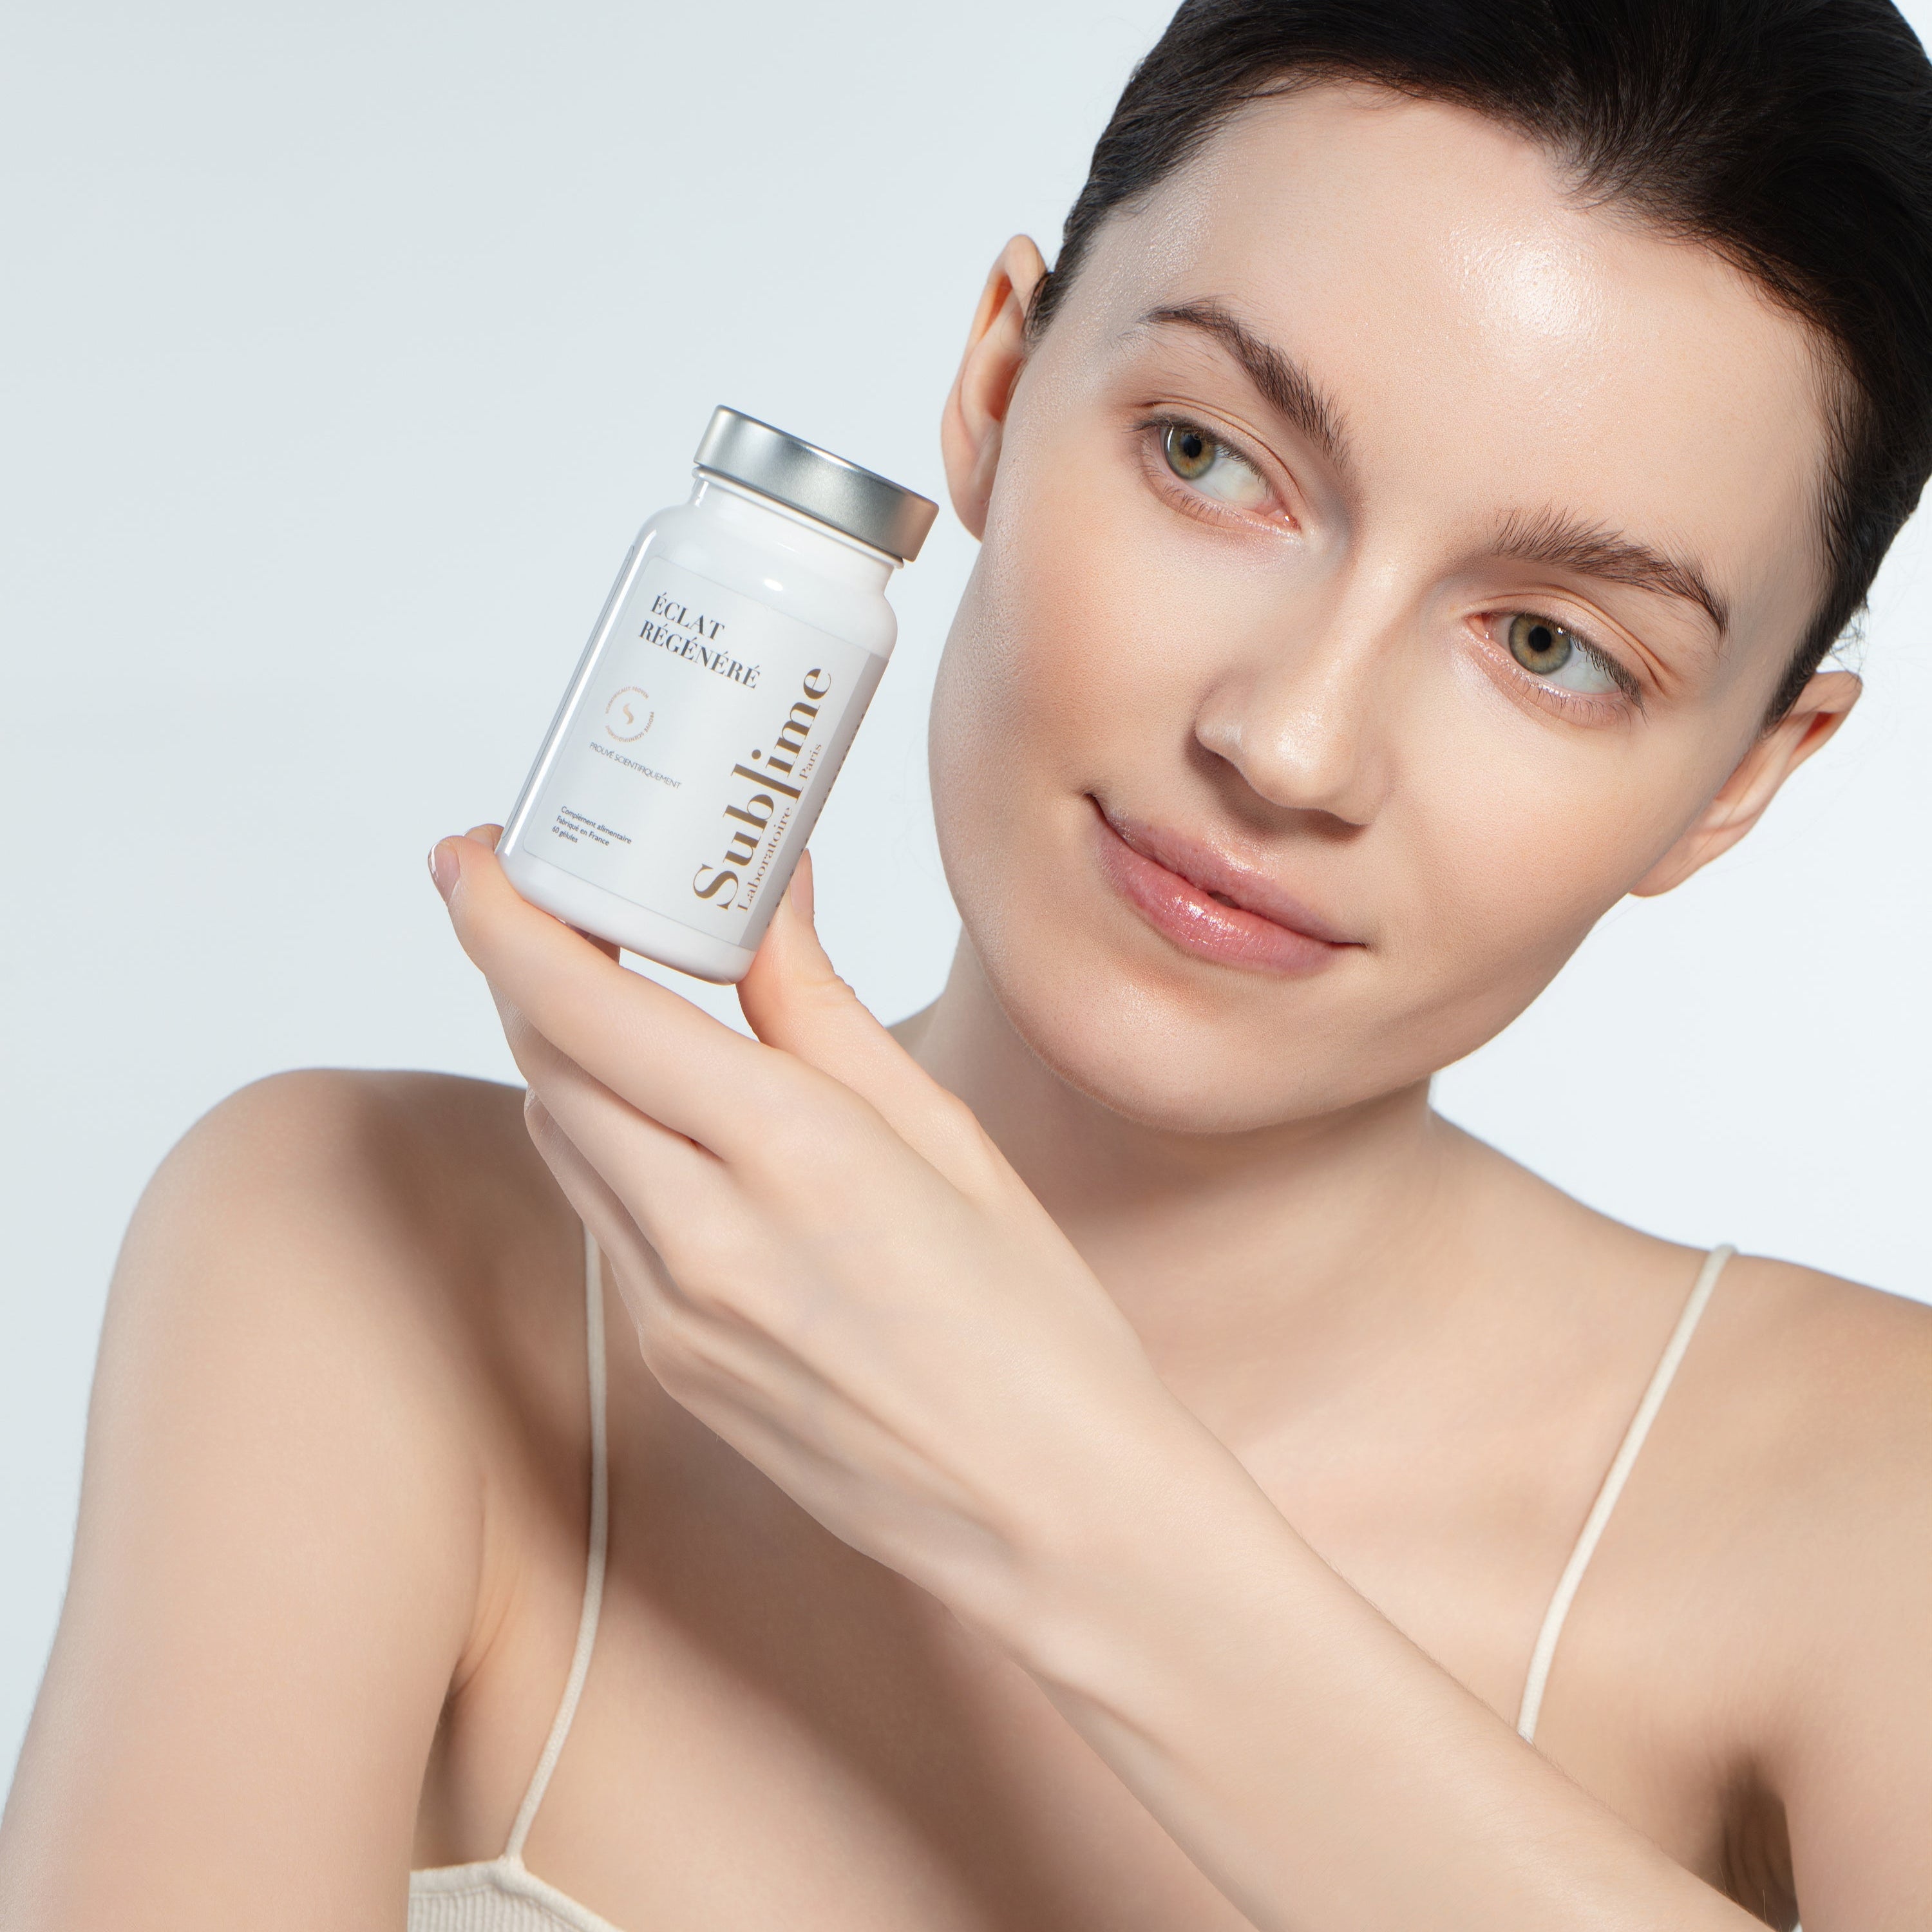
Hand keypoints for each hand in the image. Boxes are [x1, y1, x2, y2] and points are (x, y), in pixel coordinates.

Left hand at [428, 828, 1190, 1647]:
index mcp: (793, 1153)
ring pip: (564, 1140)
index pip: (588, 1008)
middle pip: (549, 1065)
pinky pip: (602, 1219)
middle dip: (530, 968)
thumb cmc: (1034, 1321)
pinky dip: (612, 1144)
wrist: (1049, 1514)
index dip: (505, 918)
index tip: (473, 855)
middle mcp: (705, 1236)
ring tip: (621, 996)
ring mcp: (672, 1314)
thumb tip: (765, 899)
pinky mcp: (670, 1363)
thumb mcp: (943, 1133)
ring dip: (565, 1054)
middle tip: (558, 902)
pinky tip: (676, 1123)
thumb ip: (819, 1010)